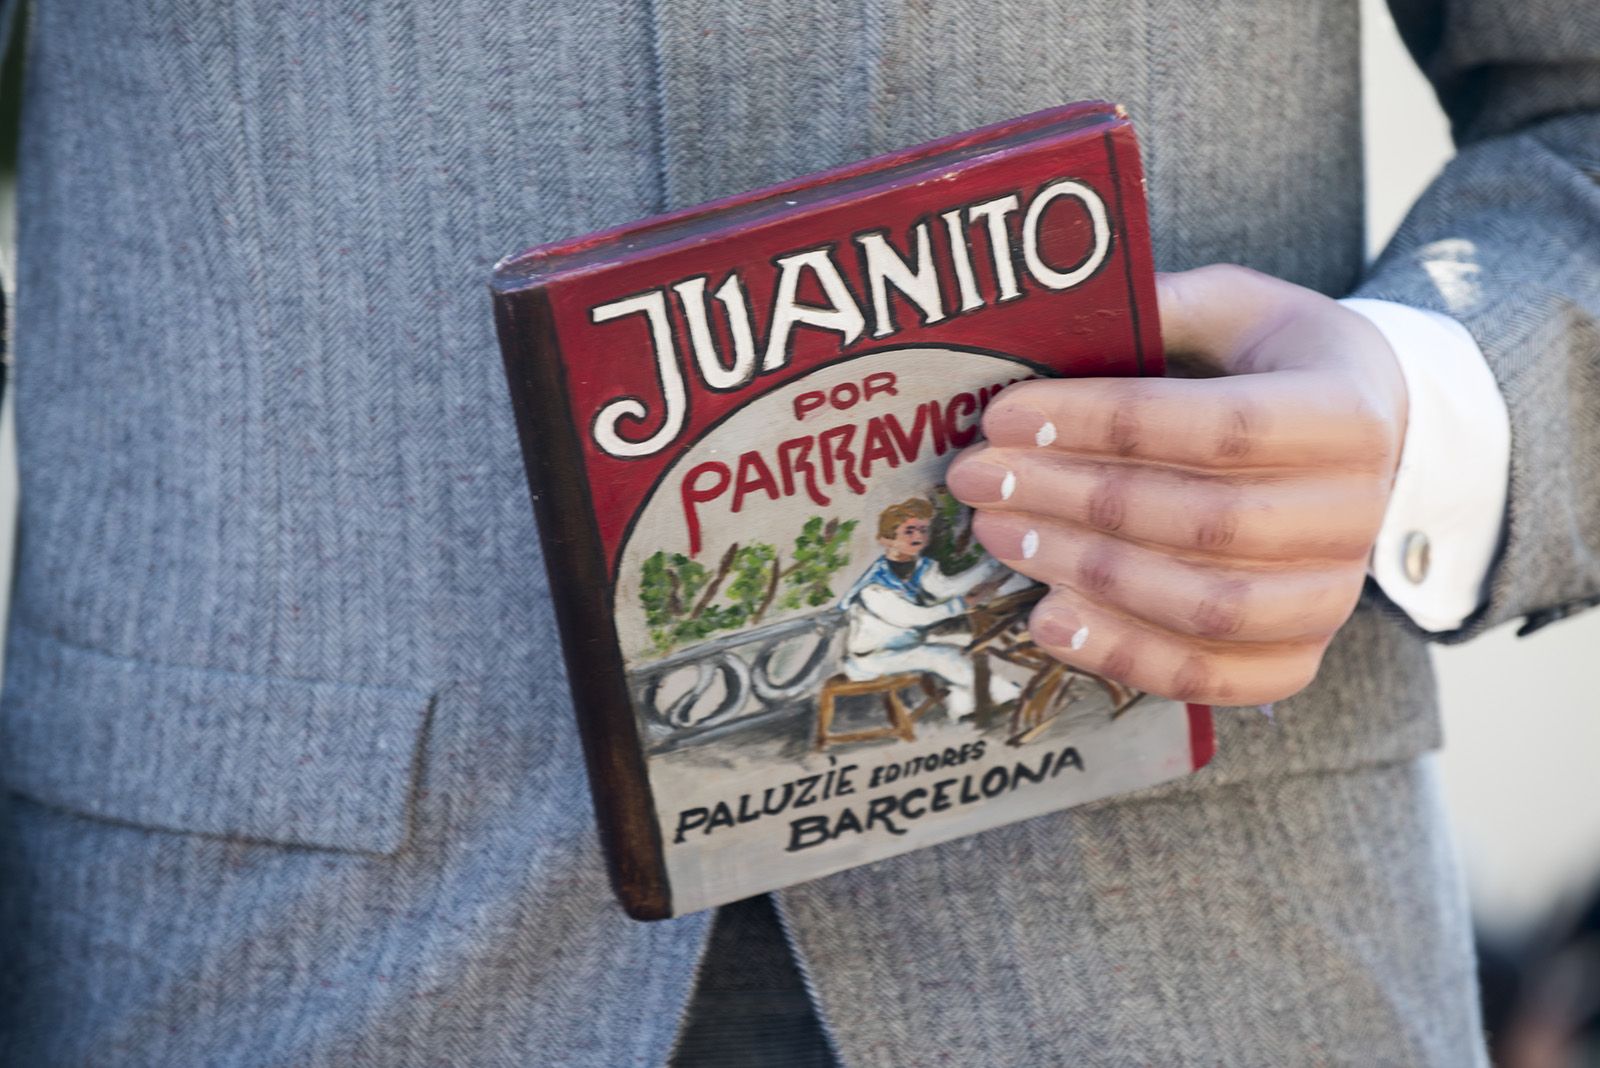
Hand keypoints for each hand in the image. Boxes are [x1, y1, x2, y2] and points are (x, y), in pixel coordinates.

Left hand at [946, 265, 1408, 705]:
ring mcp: (1334, 595)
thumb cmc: (1272, 366)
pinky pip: (1212, 676)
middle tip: (980, 479)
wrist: (1360, 441)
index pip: (1223, 428)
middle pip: (1208, 523)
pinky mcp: (1300, 654)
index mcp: (1349, 413)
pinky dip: (1125, 655)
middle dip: (1075, 500)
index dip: (1106, 425)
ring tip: (999, 535)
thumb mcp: (1235, 309)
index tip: (1006, 416)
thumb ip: (1161, 308)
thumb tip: (1054, 318)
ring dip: (1088, 575)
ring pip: (1210, 608)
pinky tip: (1047, 618)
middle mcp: (1357, 512)